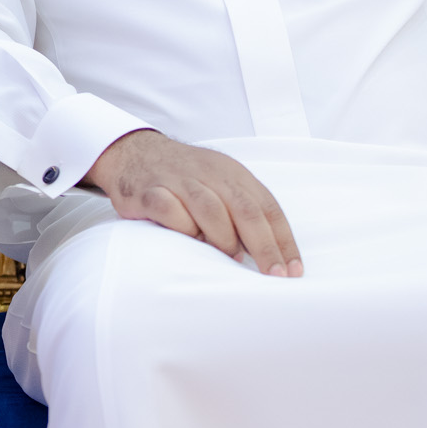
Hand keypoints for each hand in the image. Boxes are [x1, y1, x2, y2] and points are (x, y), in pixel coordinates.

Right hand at [81, 128, 302, 276]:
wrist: (133, 152)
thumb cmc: (185, 178)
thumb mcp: (219, 183)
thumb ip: (242, 212)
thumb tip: (269, 256)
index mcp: (233, 173)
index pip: (267, 207)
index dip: (283, 240)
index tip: (292, 271)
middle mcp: (209, 173)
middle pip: (244, 209)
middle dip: (263, 246)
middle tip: (273, 275)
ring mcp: (178, 180)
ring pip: (210, 208)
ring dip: (225, 238)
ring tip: (233, 259)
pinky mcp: (149, 191)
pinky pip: (169, 210)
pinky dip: (183, 227)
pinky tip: (190, 241)